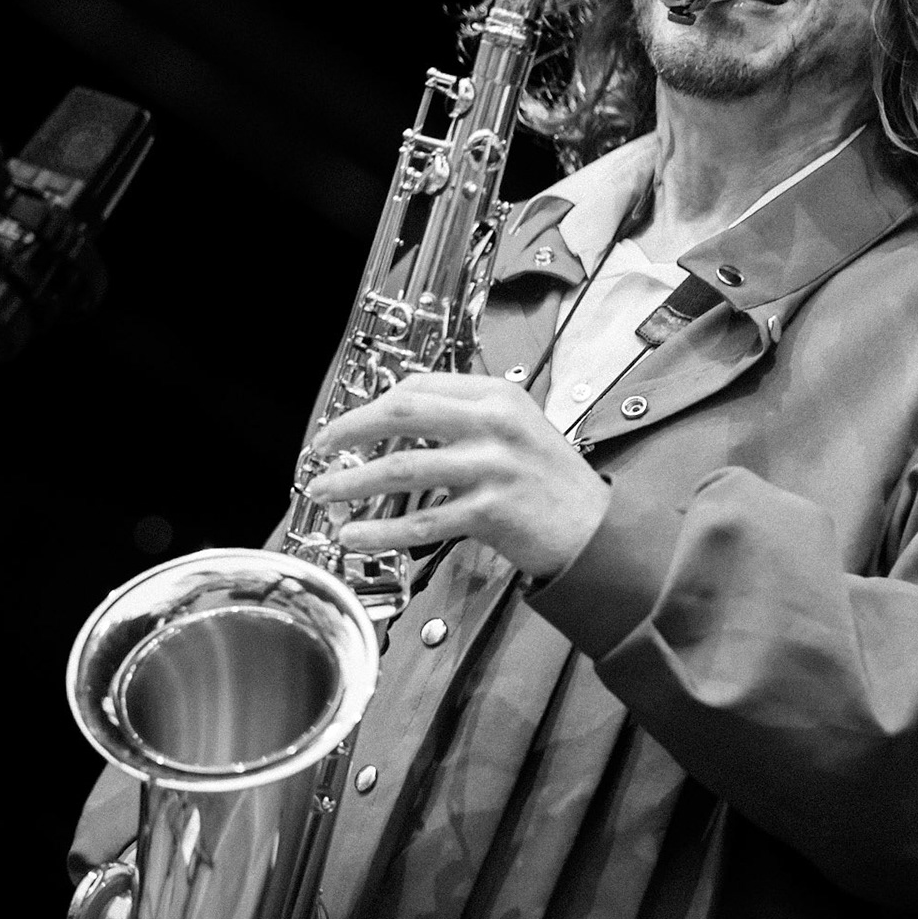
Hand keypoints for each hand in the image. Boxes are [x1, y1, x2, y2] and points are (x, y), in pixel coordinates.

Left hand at [306, 371, 612, 579]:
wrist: (597, 531)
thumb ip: (465, 418)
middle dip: (350, 429)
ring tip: (324, 493)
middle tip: (320, 447)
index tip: (348, 422)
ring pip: (401, 469)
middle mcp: (492, 423)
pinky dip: (380, 529)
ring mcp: (491, 467)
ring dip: (353, 483)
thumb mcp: (517, 428)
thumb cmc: (554, 482)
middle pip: (401, 413)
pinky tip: (355, 534)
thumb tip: (399, 421)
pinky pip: (420, 521)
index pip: (419, 385)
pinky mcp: (489, 511)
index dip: (373, 403)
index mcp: (497, 395)